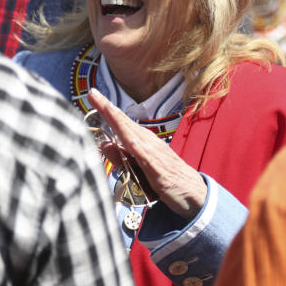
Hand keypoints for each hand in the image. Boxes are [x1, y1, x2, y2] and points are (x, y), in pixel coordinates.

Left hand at [87, 89, 206, 220]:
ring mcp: (155, 154)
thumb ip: (120, 158)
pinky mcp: (160, 170)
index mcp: (141, 141)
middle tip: (92, 93)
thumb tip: (104, 144)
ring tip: (107, 108)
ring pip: (133, 135)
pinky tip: (130, 140)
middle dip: (108, 108)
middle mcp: (148, 142)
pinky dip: (138, 148)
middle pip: (124, 123)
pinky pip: (148, 157)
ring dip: (120, 122)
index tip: (92, 94)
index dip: (106, 108)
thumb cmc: (165, 178)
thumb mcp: (137, 169)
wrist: (192, 192)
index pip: (121, 122)